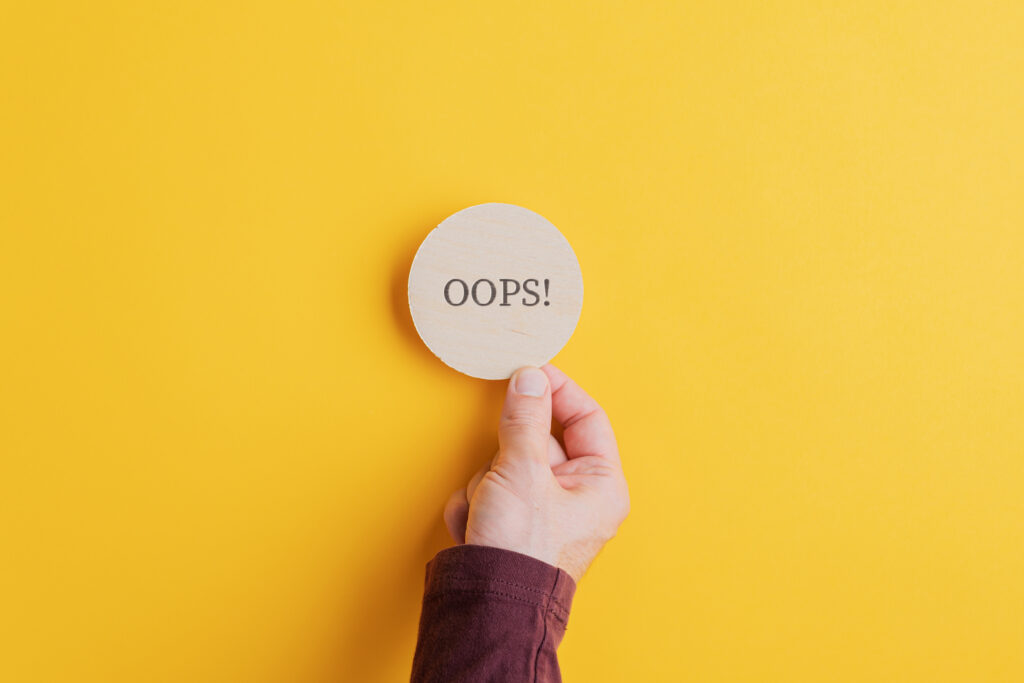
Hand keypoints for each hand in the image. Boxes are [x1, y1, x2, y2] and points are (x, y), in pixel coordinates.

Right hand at [443, 365, 629, 582]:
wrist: (488, 606)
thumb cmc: (521, 549)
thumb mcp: (522, 472)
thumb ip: (524, 418)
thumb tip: (530, 378)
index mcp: (601, 485)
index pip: (587, 418)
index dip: (558, 391)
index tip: (530, 372)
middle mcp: (578, 498)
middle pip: (537, 441)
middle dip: (506, 455)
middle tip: (500, 470)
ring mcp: (545, 512)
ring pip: (507, 464)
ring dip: (486, 482)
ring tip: (488, 511)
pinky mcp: (515, 524)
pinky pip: (491, 490)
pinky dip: (476, 503)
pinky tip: (477, 525)